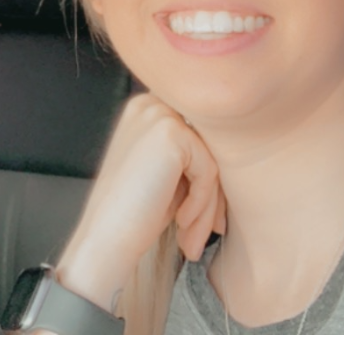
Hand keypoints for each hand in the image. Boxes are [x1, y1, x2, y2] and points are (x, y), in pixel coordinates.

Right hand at [55, 94, 226, 308]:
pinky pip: (208, 171)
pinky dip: (201, 203)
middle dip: (209, 198)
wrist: (106, 237)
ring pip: (210, 162)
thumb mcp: (166, 176)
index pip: (197, 142)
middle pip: (206, 150)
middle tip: (199, 236)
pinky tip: (180, 222)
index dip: (205, 184)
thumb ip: (192, 158)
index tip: (204, 221)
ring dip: (207, 207)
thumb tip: (238, 162)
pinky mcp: (170, 133)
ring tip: (192, 239)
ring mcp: (159, 115)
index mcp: (146, 109)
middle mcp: (150, 104)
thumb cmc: (133, 214)